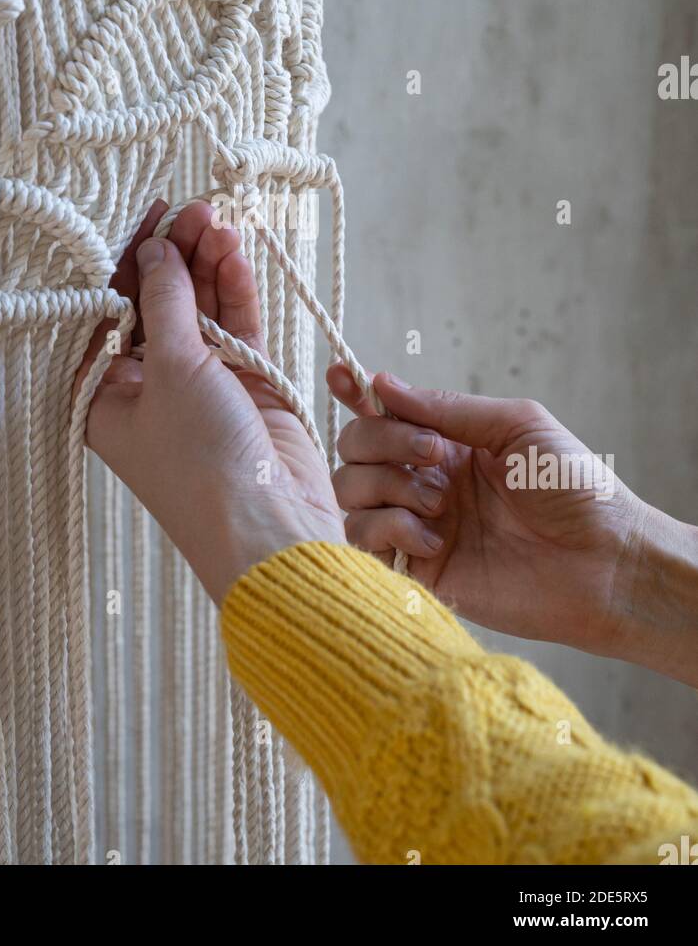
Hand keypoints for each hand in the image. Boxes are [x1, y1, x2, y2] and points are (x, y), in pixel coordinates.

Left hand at [75, 201, 344, 603]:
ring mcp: (199, 385)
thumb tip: (156, 250)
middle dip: (177, 256)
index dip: (131, 260)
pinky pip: (236, 327)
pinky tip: (237, 255)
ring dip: (209, 267)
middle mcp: (147, 387)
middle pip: (158, 304)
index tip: (154, 214)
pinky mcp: (245, 386)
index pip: (111, 310)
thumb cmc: (200, 462)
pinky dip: (237, 292)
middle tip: (197, 209)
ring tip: (221, 222)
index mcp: (103, 394)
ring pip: (201, 310)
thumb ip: (166, 302)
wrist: (268, 524)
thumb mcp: (171, 371)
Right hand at [327, 367, 697, 683]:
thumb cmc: (574, 487)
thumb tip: (382, 382)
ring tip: (442, 504)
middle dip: (383, 441)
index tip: (341, 376)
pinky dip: (389, 528)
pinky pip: (365, 540)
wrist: (605, 563)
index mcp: (447, 441)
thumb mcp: (515, 425)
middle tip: (435, 454)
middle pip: (354, 446)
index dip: (354, 392)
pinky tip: (435, 536)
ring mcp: (417, 523)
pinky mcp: (417, 569)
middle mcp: (423, 478)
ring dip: (387, 486)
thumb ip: (447, 408)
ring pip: (350, 491)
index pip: (382, 412)